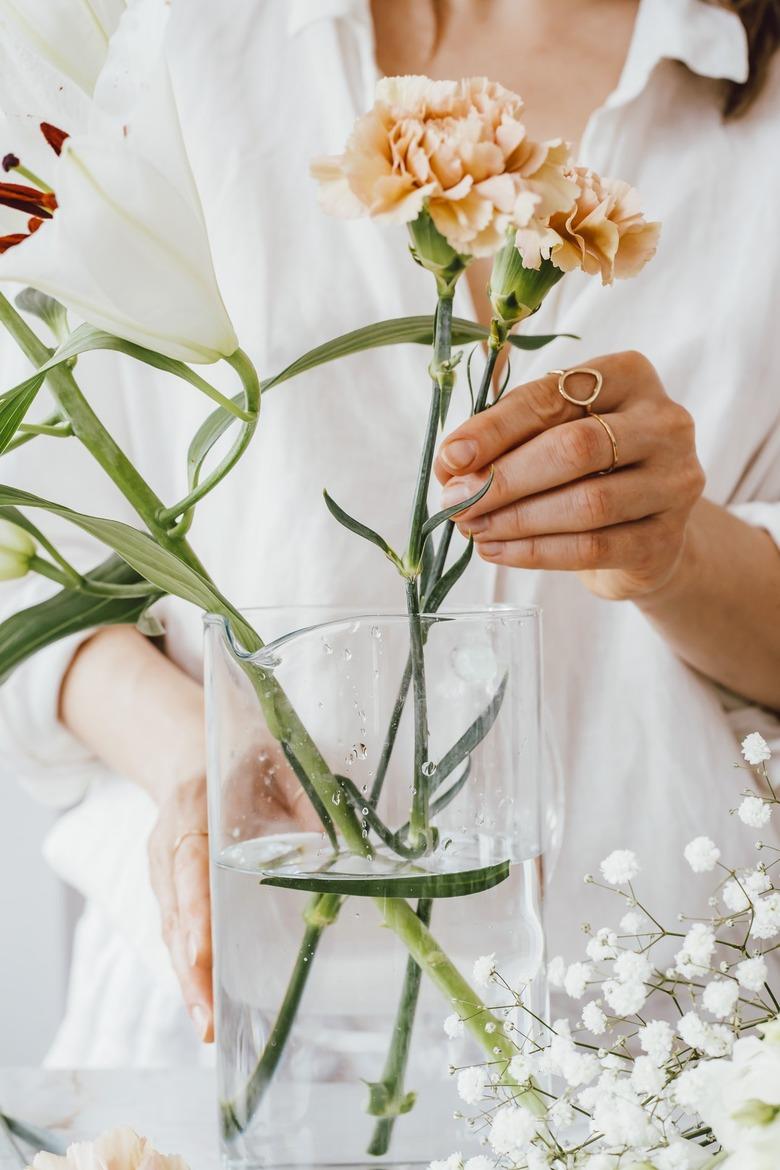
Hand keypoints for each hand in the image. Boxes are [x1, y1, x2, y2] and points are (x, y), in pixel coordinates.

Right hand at [146, 744, 322, 1042]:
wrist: (190, 753)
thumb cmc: (242, 757)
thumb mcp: (281, 764)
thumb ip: (308, 802)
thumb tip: (342, 850)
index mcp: (193, 809)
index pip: (188, 863)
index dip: (195, 910)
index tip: (201, 950)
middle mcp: (169, 845)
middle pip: (175, 912)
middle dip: (189, 967)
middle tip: (207, 1018)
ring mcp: (163, 871)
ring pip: (171, 930)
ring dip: (187, 979)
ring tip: (207, 1026)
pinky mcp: (170, 890)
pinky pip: (175, 932)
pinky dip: (187, 968)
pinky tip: (204, 1004)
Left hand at [434, 351, 705, 599]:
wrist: (646, 532)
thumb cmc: (588, 470)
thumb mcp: (551, 434)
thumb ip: (507, 436)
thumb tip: (453, 463)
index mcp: (629, 376)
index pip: (554, 397)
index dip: (495, 428)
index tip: (451, 457)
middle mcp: (664, 423)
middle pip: (575, 448)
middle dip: (505, 478)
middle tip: (456, 501)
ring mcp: (674, 482)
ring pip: (587, 503)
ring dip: (516, 520)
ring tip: (472, 528)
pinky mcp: (666, 539)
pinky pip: (593, 547)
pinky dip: (535, 552)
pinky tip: (497, 550)